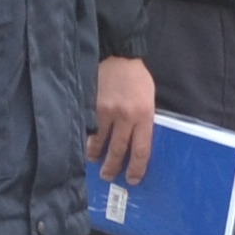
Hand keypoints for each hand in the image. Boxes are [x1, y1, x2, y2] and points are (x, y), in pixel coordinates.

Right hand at [88, 55, 156, 183]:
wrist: (119, 56)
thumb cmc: (137, 79)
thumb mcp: (148, 100)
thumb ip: (143, 121)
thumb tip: (136, 143)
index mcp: (144, 115)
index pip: (141, 149)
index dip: (136, 167)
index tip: (132, 179)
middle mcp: (126, 116)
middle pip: (119, 150)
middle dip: (113, 166)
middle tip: (108, 176)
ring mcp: (106, 111)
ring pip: (100, 141)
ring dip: (97, 155)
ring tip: (95, 162)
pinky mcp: (92, 106)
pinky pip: (89, 128)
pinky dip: (87, 138)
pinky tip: (85, 145)